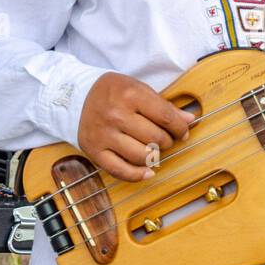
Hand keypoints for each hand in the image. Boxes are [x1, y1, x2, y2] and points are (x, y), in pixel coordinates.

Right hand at [77, 72, 194, 181]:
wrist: (75, 97)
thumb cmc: (113, 93)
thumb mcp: (138, 89)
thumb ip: (164, 105)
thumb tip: (189, 120)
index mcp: (130, 94)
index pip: (165, 117)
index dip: (180, 128)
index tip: (183, 132)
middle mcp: (116, 115)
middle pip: (156, 138)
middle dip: (167, 141)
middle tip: (165, 139)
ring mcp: (104, 134)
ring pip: (142, 156)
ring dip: (154, 156)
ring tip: (154, 150)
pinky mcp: (94, 150)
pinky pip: (120, 170)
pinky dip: (138, 175)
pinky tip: (148, 171)